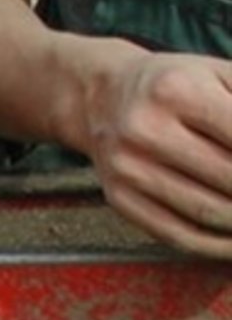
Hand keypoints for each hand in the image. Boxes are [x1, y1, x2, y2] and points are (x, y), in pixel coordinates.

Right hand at [83, 53, 231, 257]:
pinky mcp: (119, 199)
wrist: (100, 99)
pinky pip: (177, 234)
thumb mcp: (217, 74)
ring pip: (207, 210)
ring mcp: (127, 169)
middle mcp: (145, 130)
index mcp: (176, 90)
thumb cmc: (175, 86)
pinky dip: (218, 245)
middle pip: (228, 176)